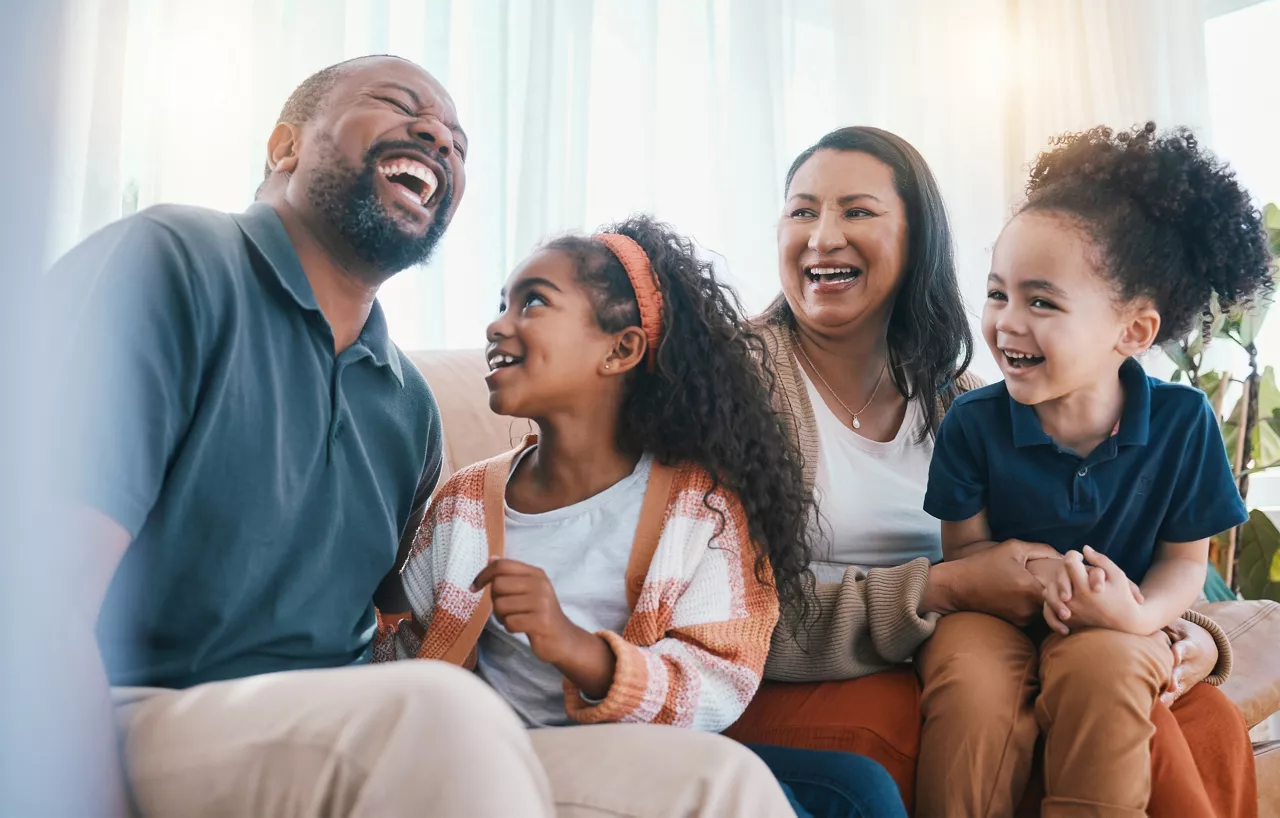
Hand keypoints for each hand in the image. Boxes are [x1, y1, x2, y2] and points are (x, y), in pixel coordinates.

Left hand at [472, 558, 584, 664]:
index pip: (502, 565)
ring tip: (513, 619)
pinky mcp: (541, 621)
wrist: (563, 638)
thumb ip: (511, 574)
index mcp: (536, 573)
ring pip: (501, 605)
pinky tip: (520, 627)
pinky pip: (510, 622)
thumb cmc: (540, 613)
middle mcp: (540, 584)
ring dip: (501, 616)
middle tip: (504, 609)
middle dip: (495, 600)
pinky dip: (509, 627)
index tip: (475, 587)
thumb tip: (491, 559)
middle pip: (498, 585)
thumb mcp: (529, 589)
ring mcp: (542, 603)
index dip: (484, 574)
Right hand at [940, 538, 1063, 625]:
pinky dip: (1033, 607)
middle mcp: (1027, 607)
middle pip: (1054, 604)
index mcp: (1029, 587)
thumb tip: (1063, 555)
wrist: (958, 586)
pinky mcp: (1014, 623)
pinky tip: (1027, 596)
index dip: (1070, 592)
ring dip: (1047, 602)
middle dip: (1062, 598)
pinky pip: (1032, 615)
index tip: (1079, 595)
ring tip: (1047, 591)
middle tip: (1071, 595)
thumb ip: (1040, 549)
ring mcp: (1021, 617)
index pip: (1060, 595)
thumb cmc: (984, 563)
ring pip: (1043, 610)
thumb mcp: (1012, 548)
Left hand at [1045, 547, 1147, 634]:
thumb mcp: (1117, 575)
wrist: (1126, 624)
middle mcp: (1075, 600)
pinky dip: (1052, 599)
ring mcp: (1069, 612)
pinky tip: (1063, 594)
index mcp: (1087, 588)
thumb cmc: (1123, 597)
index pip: (1069, 563)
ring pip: (1049, 591)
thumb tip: (1084, 548)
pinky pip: (1049, 608)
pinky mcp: (1067, 621)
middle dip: (1065, 569)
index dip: (1074, 555)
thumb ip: (1100, 560)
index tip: (1080, 557)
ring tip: (1069, 582)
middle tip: (1075, 569)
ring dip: (1056, 583)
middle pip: (1057, 575)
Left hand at [1160, 617, 1217, 705]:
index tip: (1175, 656)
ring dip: (1169, 696)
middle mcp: (1190, 665)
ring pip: (1178, 688)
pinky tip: (1156, 712)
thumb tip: (1147, 619)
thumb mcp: (1180, 626)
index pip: (1185, 649)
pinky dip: (1167, 703)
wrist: (1207, 650)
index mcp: (1190, 646)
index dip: (1180, 652)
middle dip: (1175, 679)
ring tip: (1160, 704)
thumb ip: (1165, 625)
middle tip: (1169, 686)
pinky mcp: (1182, 688)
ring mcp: (1187, 678)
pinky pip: (1174, 697)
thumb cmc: (1184, 634)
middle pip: (1181, 672)